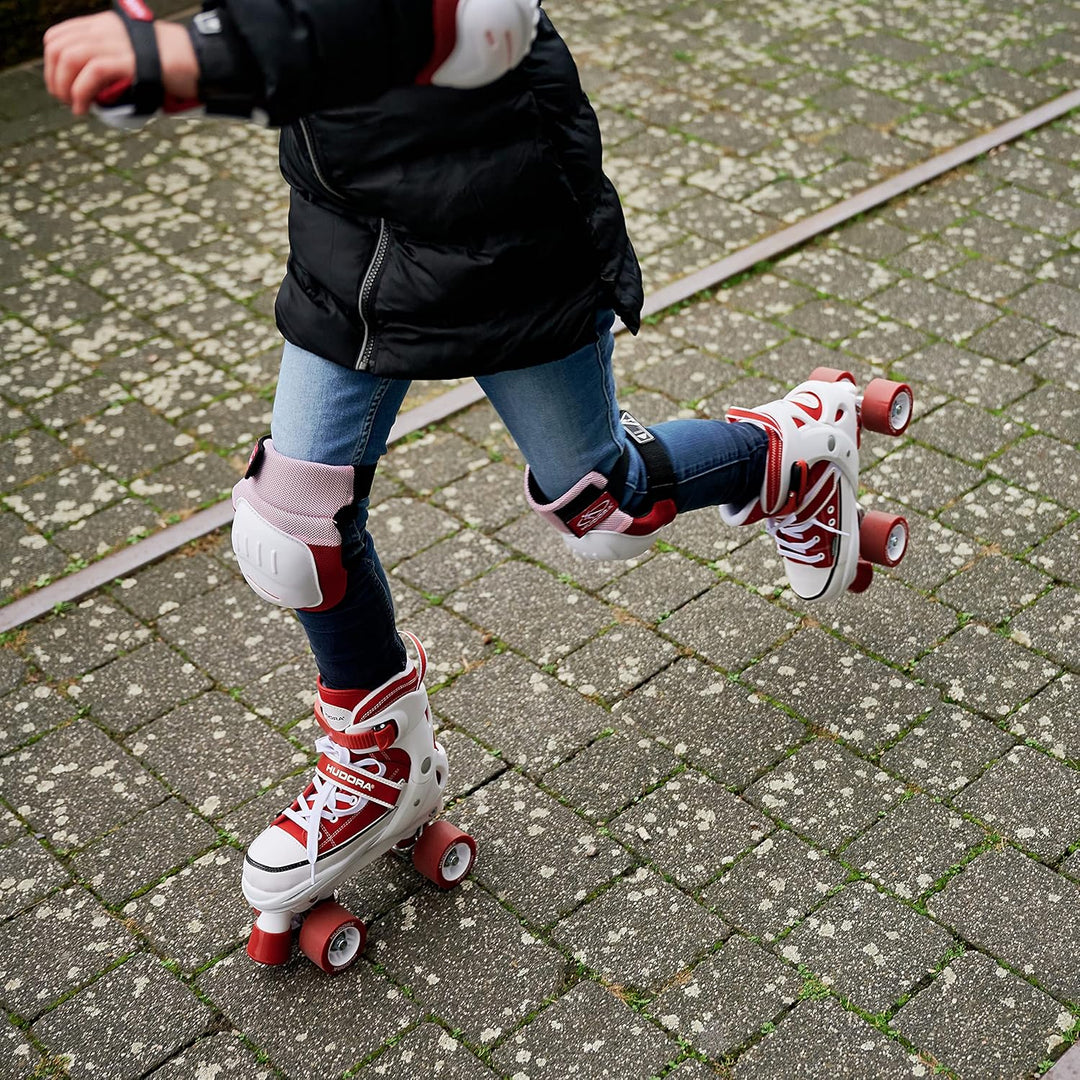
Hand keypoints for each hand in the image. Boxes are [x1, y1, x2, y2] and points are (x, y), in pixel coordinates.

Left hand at [43, 12, 198, 114]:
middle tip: (65, 100)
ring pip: (69, 59)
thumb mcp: (134, 55)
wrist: (199, 60)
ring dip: (64, 86)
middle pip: (58, 48)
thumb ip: (114, 61)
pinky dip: (80, 93)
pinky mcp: (127, 60)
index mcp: (103, 25)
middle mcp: (104, 29)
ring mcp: (115, 43)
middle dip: (54, 78)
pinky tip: (83, 108)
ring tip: (74, 106)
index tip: (62, 86)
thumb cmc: (172, 65)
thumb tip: (98, 89)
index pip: (59, 36)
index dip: (51, 64)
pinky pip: (91, 73)